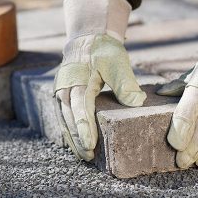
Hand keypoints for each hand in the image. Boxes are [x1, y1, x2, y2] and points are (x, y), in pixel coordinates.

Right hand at [55, 34, 145, 160]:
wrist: (87, 40)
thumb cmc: (103, 52)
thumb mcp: (117, 62)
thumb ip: (125, 82)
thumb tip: (136, 102)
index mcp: (78, 81)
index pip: (80, 108)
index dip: (84, 128)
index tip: (89, 146)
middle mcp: (65, 88)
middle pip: (69, 119)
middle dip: (77, 139)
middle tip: (87, 157)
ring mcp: (61, 91)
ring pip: (64, 120)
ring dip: (71, 138)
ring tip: (81, 154)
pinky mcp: (62, 94)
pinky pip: (63, 116)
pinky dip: (69, 129)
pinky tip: (75, 141)